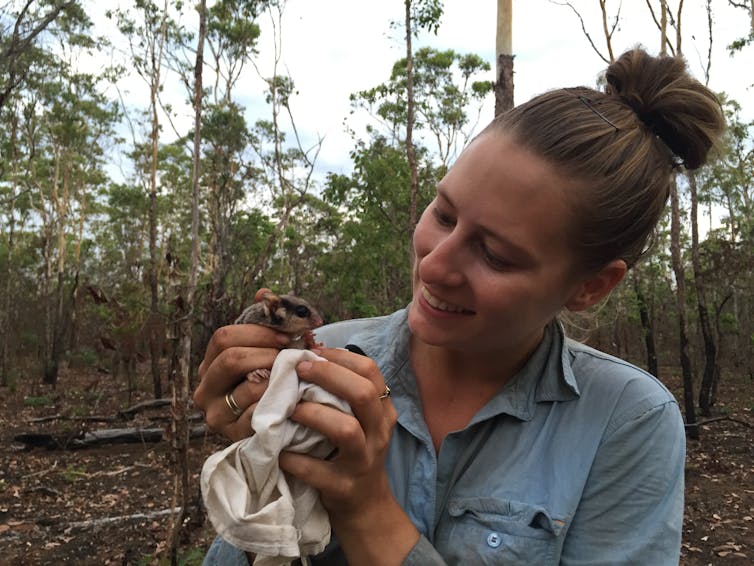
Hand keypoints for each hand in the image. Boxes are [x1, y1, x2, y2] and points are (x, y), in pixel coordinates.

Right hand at [193, 324, 290, 441]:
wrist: (267, 429)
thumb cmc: (265, 386)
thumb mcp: (257, 361)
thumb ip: (263, 340)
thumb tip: (277, 315)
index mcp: (208, 365)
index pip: (223, 338)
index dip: (257, 333)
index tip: (284, 338)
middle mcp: (205, 389)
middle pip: (231, 359)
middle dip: (267, 354)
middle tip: (289, 359)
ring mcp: (215, 414)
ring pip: (249, 387)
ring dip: (276, 380)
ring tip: (290, 379)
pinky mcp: (232, 434)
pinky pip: (259, 412)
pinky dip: (276, 403)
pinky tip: (286, 401)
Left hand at [280, 348, 417, 562]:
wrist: (366, 506)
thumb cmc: (354, 452)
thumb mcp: (360, 419)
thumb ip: (343, 392)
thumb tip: (310, 355)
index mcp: (382, 410)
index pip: (370, 371)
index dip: (340, 357)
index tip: (314, 352)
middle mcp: (378, 432)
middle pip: (362, 394)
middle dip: (328, 376)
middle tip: (299, 369)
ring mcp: (362, 461)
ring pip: (345, 429)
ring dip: (313, 414)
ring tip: (290, 409)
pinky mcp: (343, 487)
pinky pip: (316, 470)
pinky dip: (294, 459)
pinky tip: (279, 451)